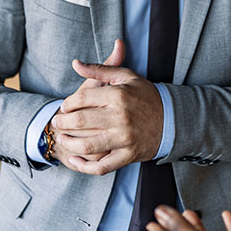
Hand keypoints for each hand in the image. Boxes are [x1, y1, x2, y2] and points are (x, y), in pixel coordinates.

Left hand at [50, 40, 163, 174]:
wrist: (173, 119)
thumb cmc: (145, 95)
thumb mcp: (125, 76)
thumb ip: (99, 69)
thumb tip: (75, 64)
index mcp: (118, 95)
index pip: (81, 99)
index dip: (67, 103)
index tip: (64, 106)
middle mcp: (120, 118)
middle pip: (79, 122)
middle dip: (62, 122)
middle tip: (57, 121)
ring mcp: (124, 139)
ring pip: (86, 145)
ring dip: (68, 143)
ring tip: (62, 138)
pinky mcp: (128, 156)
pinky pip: (101, 166)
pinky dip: (84, 166)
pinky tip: (74, 159)